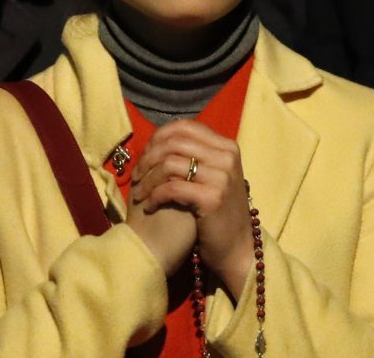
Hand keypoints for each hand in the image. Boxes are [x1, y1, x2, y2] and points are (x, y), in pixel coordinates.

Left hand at [131, 120, 252, 298]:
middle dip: (148, 158)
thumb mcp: (214, 177)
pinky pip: (171, 188)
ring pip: (169, 164)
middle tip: (136, 177)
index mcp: (227, 147)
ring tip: (139, 194)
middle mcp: (227, 157)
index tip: (145, 156)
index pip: (184, 126)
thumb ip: (196, 156)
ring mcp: (222, 177)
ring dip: (147, 179)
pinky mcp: (212, 198)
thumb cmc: (218, 213)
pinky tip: (148, 207)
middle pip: (174, 143)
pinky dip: (154, 196)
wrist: (237, 248)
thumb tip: (160, 139)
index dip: (158, 138)